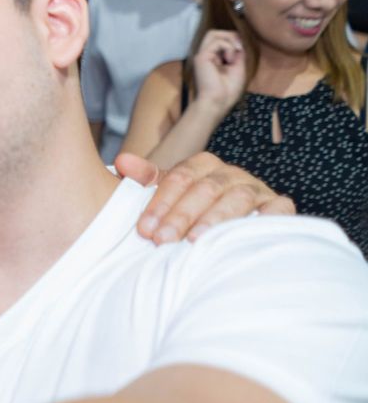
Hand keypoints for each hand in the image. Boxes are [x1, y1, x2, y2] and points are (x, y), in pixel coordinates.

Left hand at [115, 151, 294, 243]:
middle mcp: (231, 174)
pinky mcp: (280, 207)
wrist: (235, 232)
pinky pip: (278, 210)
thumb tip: (121, 161)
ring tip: (194, 241)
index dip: (160, 203)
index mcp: (204, 166)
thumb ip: (147, 179)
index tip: (143, 229)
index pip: (179, 178)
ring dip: (214, 219)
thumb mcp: (169, 197)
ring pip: (237, 198)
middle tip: (161, 240)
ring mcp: (258, 189)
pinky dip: (265, 220)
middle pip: (205, 188)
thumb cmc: (194, 215)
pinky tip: (244, 236)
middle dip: (180, 215)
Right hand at [191, 29, 246, 112]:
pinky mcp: (201, 57)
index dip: (233, 40)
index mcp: (213, 59)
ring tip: (233, 54)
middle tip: (238, 48)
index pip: (220, 40)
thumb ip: (237, 54)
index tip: (241, 51)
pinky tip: (229, 59)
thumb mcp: (238, 67)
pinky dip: (228, 47)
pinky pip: (217, 41)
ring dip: (229, 40)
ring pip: (213, 33)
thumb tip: (239, 42)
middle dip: (230, 36)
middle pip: (214, 33)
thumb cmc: (227, 91)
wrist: (218, 102)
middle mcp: (206, 55)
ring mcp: (202, 55)